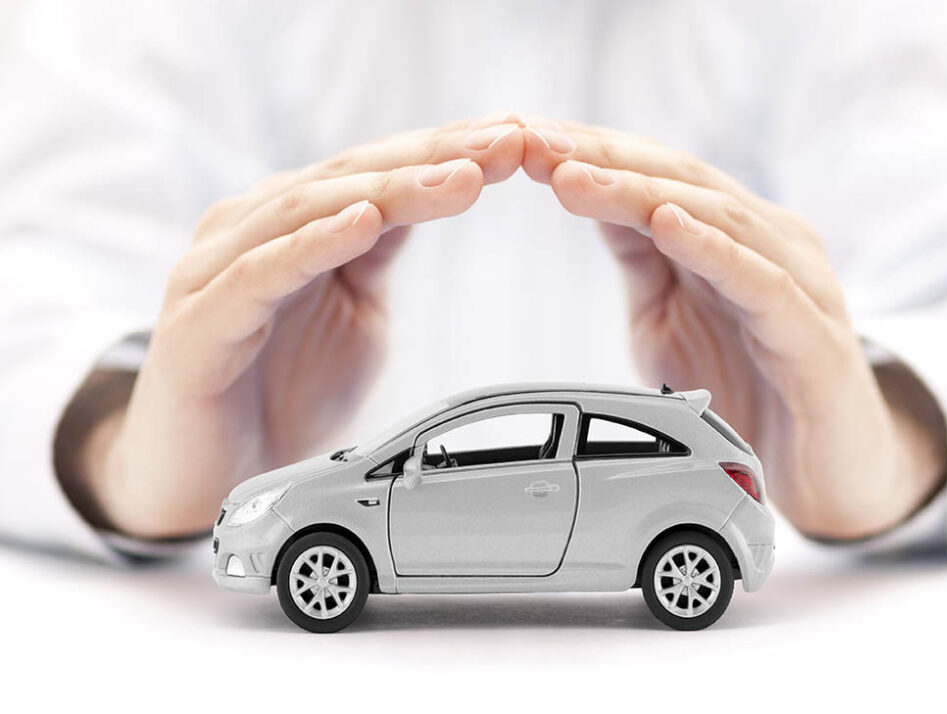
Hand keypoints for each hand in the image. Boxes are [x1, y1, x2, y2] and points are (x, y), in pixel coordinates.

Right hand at [72, 114, 524, 537]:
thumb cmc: (283, 393)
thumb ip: (381, 251)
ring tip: (459, 177)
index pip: (375, 171)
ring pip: (307, 211)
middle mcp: (249, 231)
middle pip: (348, 177)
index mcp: (289, 224)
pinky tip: (363, 222)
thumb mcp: (355, 309)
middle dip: (433, 158)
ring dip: (389, 190)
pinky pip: (259, 274)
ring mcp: (216, 272)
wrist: (214, 481)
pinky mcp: (197, 324)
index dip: (446, 151)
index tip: (515, 138)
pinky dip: (313, 245)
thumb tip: (438, 190)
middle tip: (505, 143)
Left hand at [522, 118, 946, 537]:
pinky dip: (714, 249)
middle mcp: (771, 243)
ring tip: (575, 176)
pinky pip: (763, 283)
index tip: (525, 138)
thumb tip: (585, 196)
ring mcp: (799, 284)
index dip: (592, 153)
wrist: (827, 475)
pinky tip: (668, 224)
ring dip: (640, 193)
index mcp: (734, 235)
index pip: (657, 175)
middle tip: (536, 144)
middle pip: (682, 181)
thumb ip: (640, 259)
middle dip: (603, 160)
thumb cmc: (749, 390)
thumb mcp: (669, 318)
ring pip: (718, 218)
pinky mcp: (814, 337)